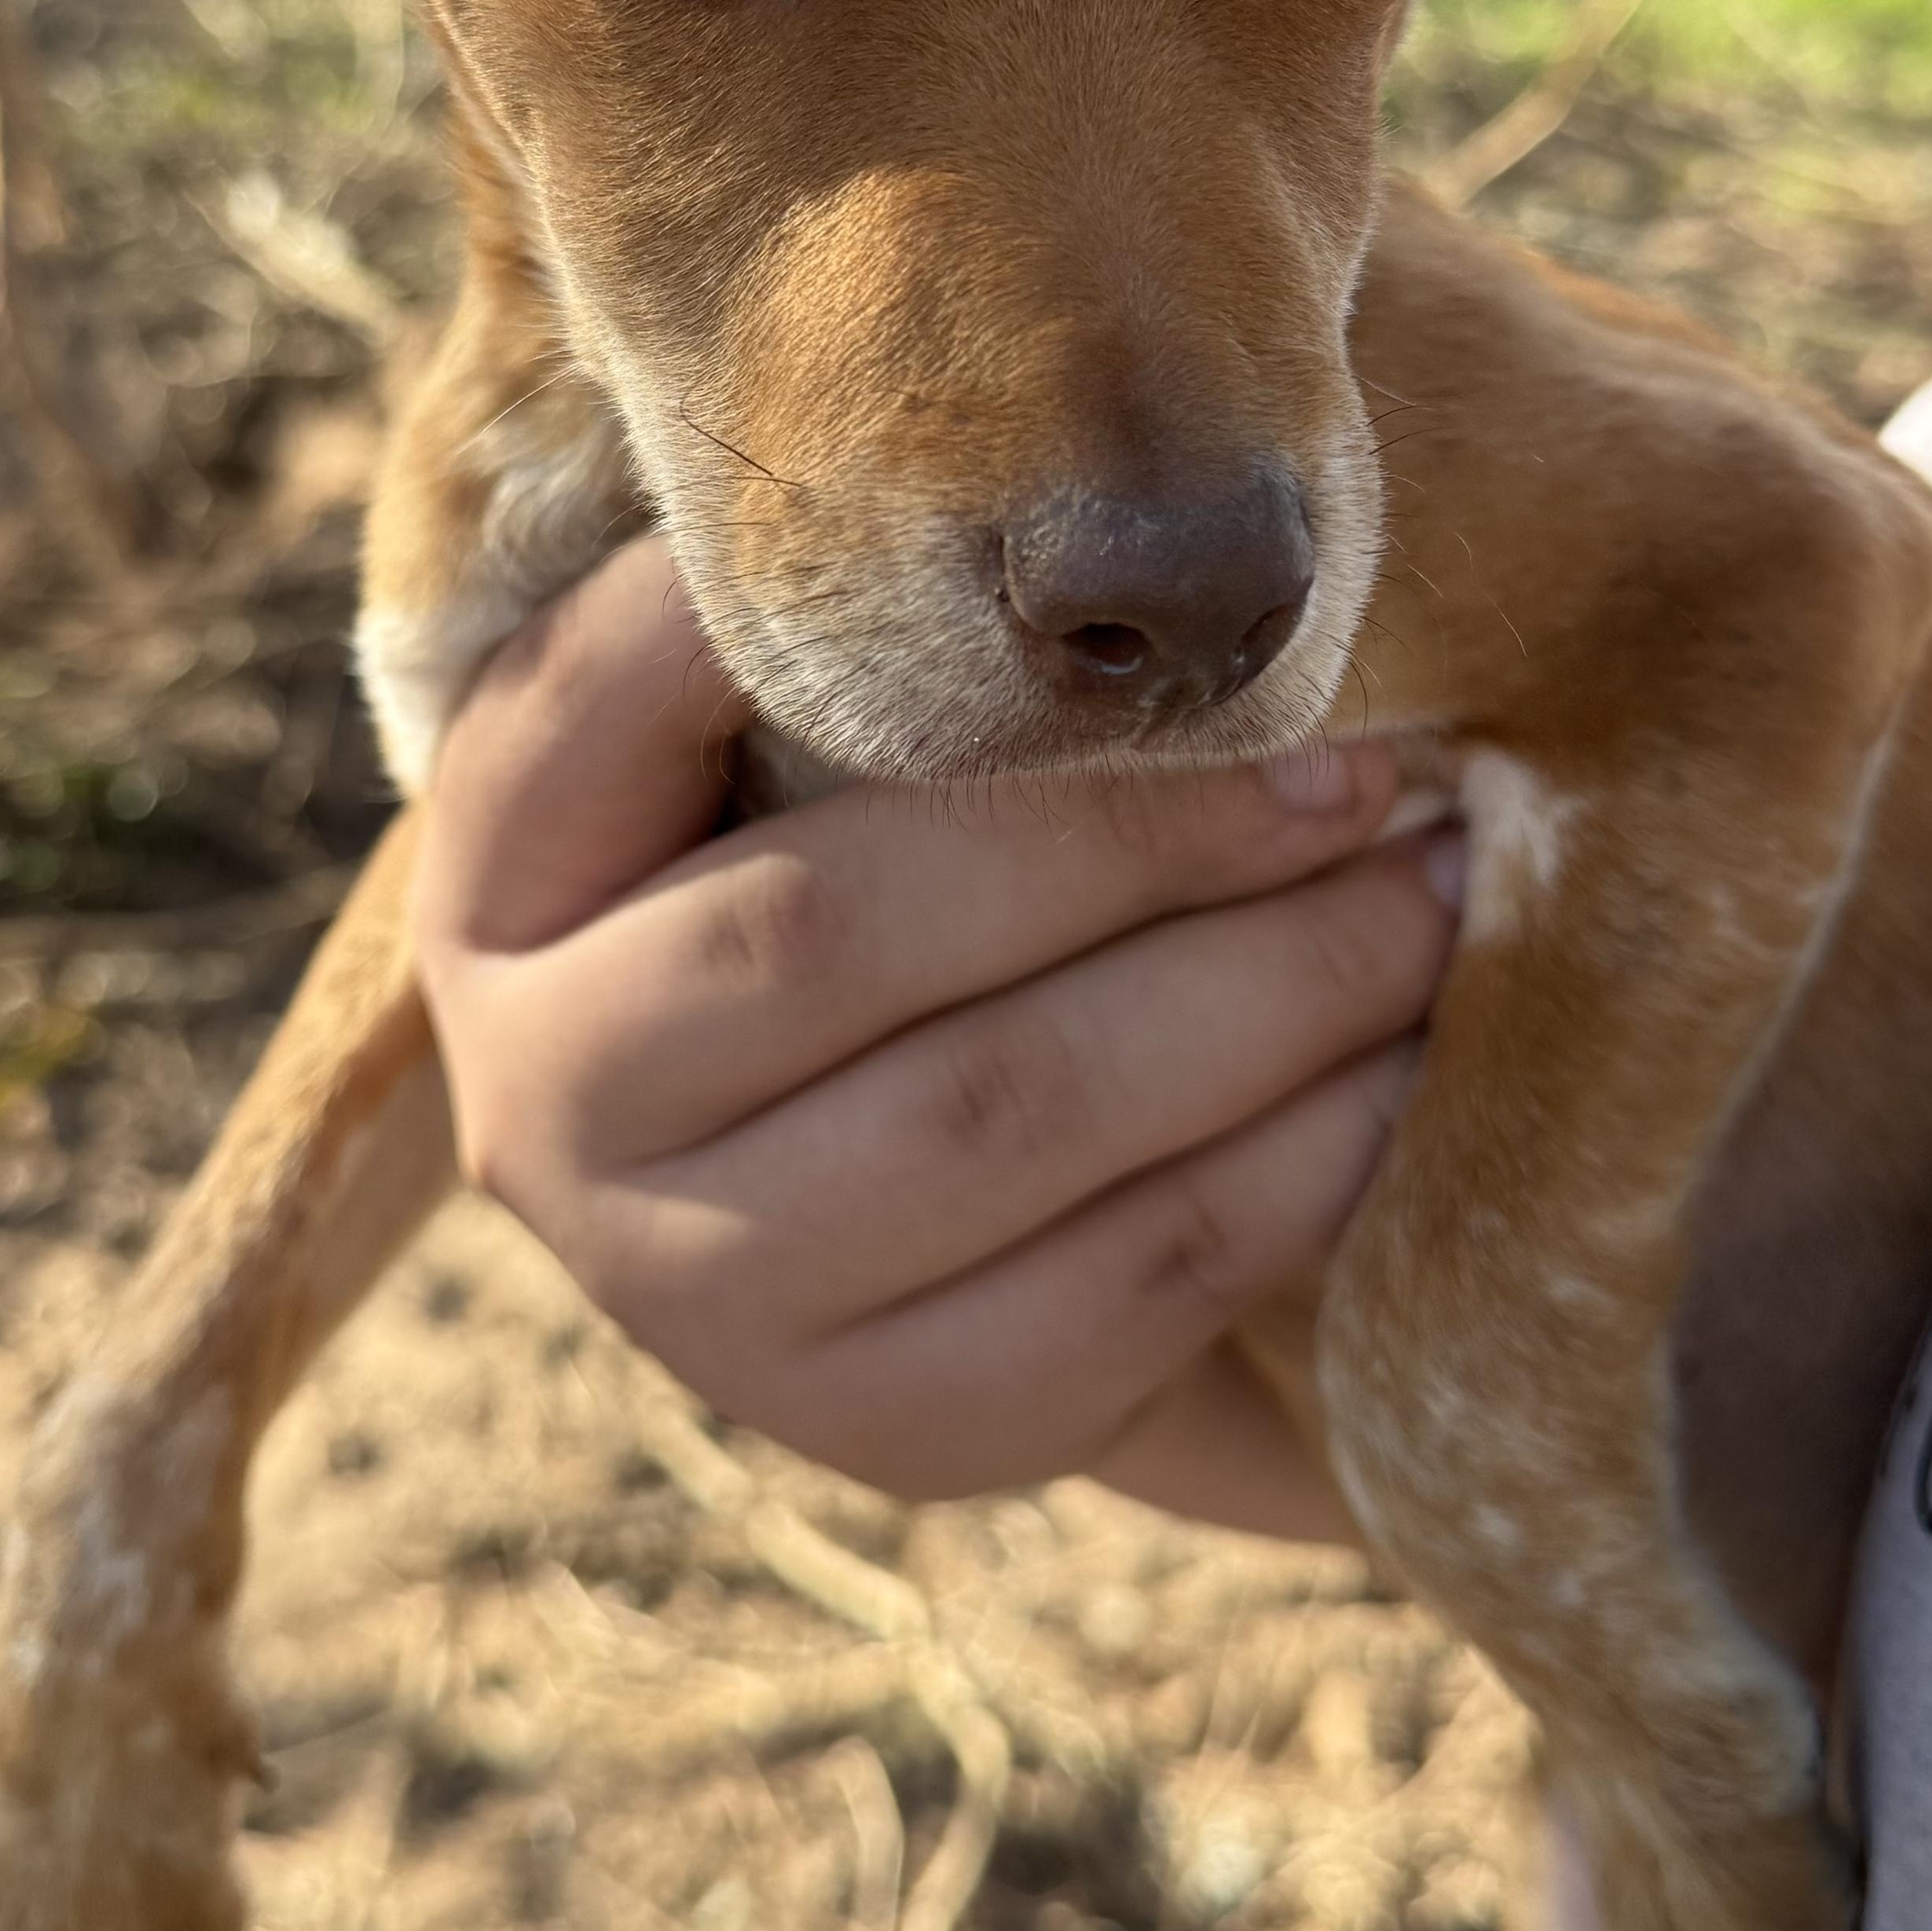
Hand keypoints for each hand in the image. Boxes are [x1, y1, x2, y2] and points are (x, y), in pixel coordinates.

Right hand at [411, 537, 1459, 1536]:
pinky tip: (1402, 1068)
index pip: (601, 698)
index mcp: (499, 887)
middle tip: (1362, 762)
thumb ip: (835, 644)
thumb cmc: (876, 886)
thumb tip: (1037, 496)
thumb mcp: (786, 752)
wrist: (906, 1219)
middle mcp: (543, 1106)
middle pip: (843, 928)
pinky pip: (1116, 1287)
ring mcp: (694, 1301)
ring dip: (1266, 989)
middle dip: (1139, 827)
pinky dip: (1292, 1163)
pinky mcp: (878, 1434)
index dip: (758, 609)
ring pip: (1000, 1112)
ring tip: (1432, 889)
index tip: (1017, 535)